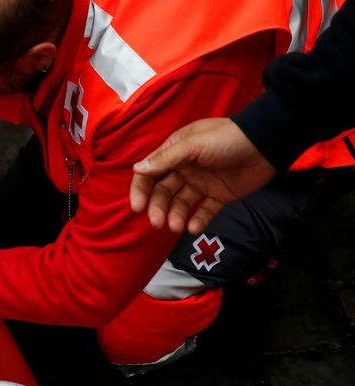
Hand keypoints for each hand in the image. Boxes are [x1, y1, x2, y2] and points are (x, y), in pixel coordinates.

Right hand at [130, 118, 276, 234]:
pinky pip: (204, 211)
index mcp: (175, 153)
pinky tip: (194, 228)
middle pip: (162, 192)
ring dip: (176, 216)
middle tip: (158, 223)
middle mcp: (185, 168)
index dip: (141, 191)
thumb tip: (137, 170)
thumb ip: (166, 159)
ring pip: (181, 204)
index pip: (149, 174)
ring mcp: (202, 183)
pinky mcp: (219, 195)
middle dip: (158, 208)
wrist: (267, 144)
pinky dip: (198, 221)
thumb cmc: (227, 138)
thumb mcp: (193, 145)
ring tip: (178, 227)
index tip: (138, 207)